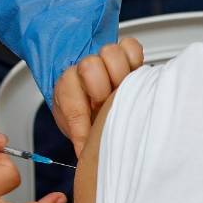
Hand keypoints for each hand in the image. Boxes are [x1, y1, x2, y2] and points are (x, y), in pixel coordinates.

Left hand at [53, 38, 143, 156]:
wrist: (97, 95)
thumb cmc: (87, 111)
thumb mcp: (77, 127)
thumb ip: (81, 137)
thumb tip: (85, 155)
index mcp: (67, 89)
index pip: (69, 97)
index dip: (80, 122)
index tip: (87, 140)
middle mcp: (84, 71)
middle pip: (90, 66)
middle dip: (101, 89)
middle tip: (106, 104)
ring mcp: (104, 60)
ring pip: (111, 53)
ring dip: (120, 74)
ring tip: (121, 91)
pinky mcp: (125, 53)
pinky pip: (131, 47)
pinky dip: (135, 60)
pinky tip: (134, 78)